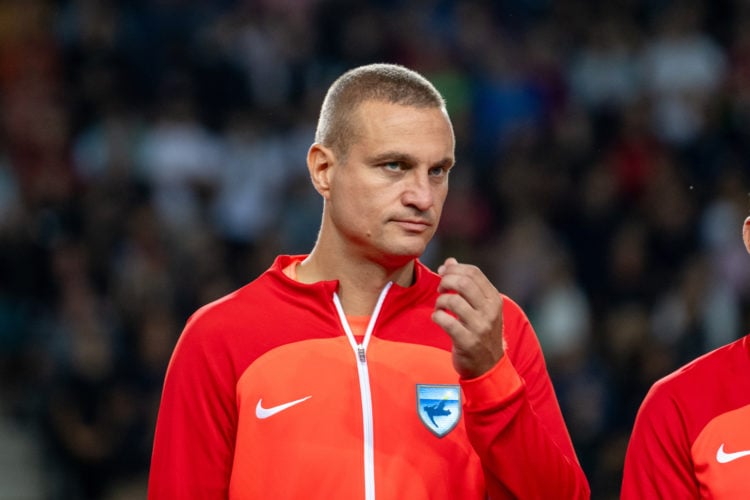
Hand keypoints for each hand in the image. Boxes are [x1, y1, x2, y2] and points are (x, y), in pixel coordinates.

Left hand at [432, 257, 504, 378]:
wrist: (488, 366)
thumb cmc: (480, 331)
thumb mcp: (480, 307)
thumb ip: (467, 284)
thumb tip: (450, 261)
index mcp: (494, 299)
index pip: (473, 273)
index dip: (454, 268)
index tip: (443, 272)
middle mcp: (490, 311)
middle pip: (463, 283)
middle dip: (445, 281)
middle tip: (440, 289)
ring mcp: (480, 327)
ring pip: (453, 300)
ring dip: (440, 301)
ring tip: (440, 307)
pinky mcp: (468, 341)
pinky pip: (445, 321)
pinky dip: (437, 316)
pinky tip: (438, 319)